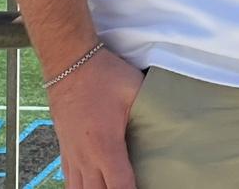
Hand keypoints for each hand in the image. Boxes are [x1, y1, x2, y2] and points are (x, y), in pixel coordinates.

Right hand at [45, 46, 144, 188]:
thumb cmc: (103, 74)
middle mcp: (86, 157)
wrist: (68, 61)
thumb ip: (152, 108)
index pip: (120, 187)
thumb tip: (174, 118)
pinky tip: (91, 187)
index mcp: (105, 145)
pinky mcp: (64, 149)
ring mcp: (72, 155)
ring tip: (109, 188)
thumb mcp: (133, 87)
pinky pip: (69, 181)